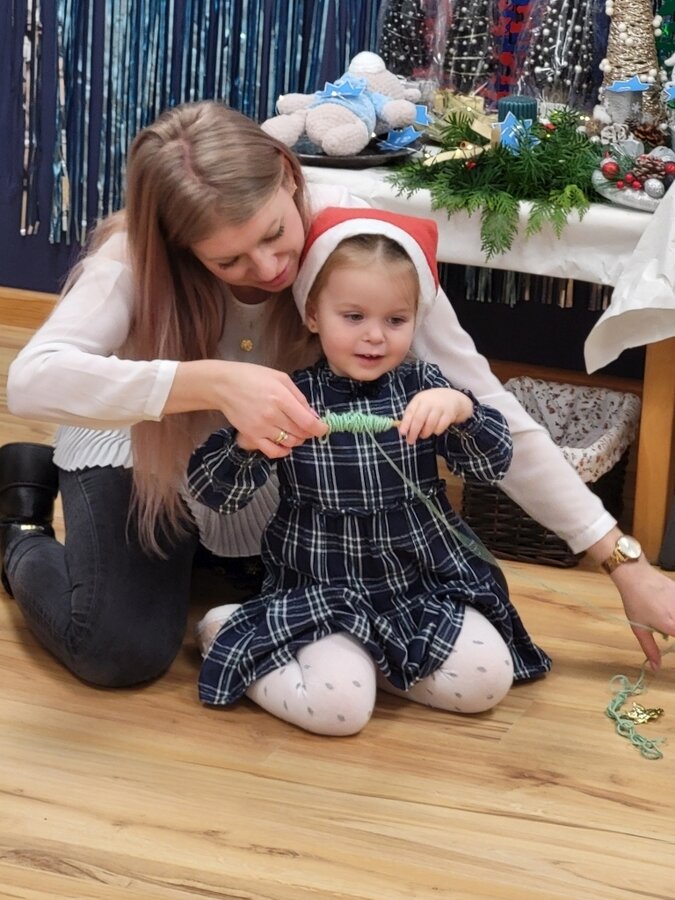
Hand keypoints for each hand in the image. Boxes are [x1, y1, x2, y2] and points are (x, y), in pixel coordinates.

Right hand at [168, 360, 327, 457]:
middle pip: (300, 433)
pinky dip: (283, 451)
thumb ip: (299, 397)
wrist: (223, 385)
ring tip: (294, 431)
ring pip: (289, 443)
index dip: (320, 428)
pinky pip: (273, 451)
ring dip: (297, 440)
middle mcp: (272, 415)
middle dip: (308, 432)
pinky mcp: (251, 436)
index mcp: (281, 398)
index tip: (324, 428)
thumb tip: (314, 416)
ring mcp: (260, 428)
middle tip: (306, 426)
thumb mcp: (281, 378)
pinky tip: (285, 444)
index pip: (307, 422)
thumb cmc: (253, 377)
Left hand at [398, 388, 473, 444]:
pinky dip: (436, 431)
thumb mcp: (420, 405)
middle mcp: (429, 402)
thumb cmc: (431, 404)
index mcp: (419, 399)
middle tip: (410, 441)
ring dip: (425, 433)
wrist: (452, 398)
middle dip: (413, 432)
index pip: (410, 411)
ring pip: (430, 424)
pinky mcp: (449, 414)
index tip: (402, 433)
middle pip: (419, 418)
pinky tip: (434, 430)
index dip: (405, 423)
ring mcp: (440, 407)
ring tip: (423, 435)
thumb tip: (403, 430)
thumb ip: (412, 415)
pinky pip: (440, 427)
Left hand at [612, 559, 674, 670]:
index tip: (670, 637)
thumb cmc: (635, 603)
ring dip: (674, 622)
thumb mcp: (639, 628)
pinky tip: (666, 610)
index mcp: (673, 626)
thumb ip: (650, 649)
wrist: (636, 575)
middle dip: (674, 630)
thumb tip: (655, 668)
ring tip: (664, 619)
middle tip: (668, 630)